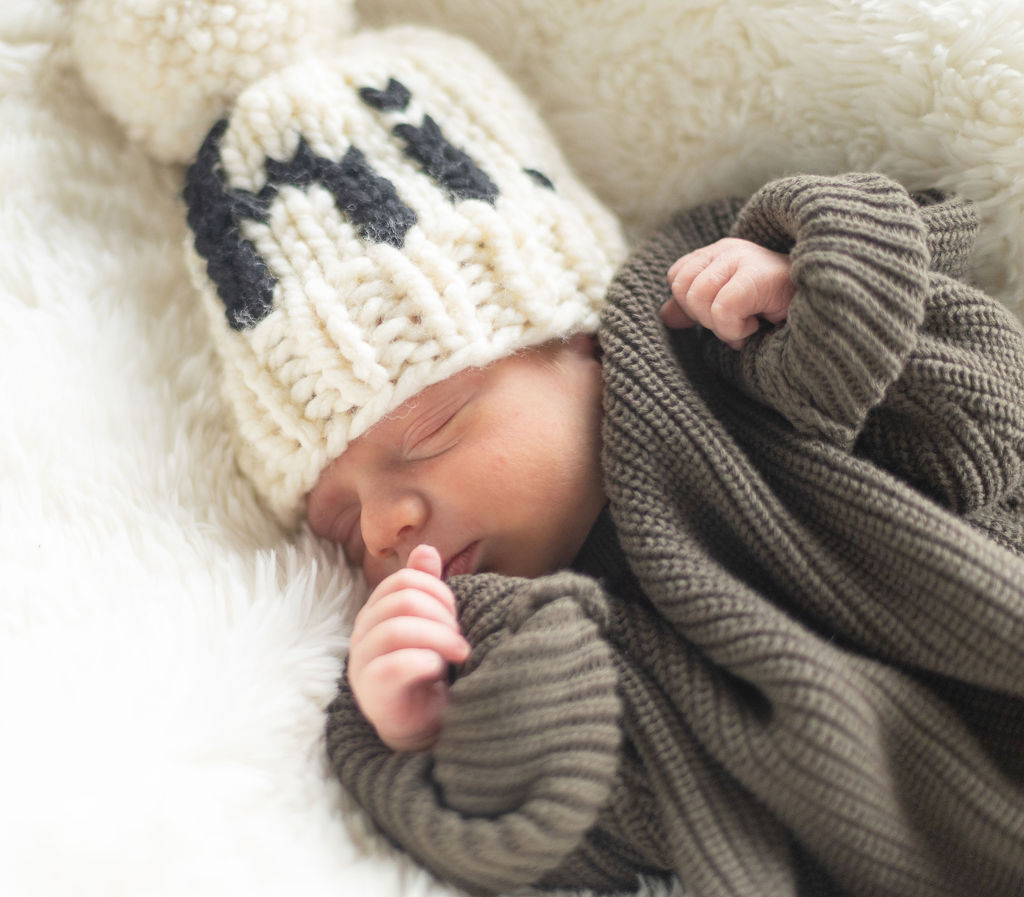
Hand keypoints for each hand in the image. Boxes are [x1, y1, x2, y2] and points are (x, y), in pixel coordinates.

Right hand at [347, 544, 469, 751]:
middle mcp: (364, 632)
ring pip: (398, 629)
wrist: (424, 723)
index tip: (456, 615)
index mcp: (377, 610)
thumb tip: (426, 549)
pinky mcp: (371, 692)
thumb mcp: (432, 622)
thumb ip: (426, 587)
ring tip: (459, 653)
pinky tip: (439, 670)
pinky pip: (394, 665)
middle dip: (442, 616)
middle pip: (403, 600)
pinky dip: (425, 662)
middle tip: (459, 638)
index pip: (404, 580)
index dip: (438, 591)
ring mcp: (362, 662)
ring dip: (439, 637)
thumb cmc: (429, 669)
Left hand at [662, 237, 793, 348]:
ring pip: (698, 298)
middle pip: (682, 287)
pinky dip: (735, 330)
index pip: (677, 275)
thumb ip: (697, 308)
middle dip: (704, 317)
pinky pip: (722, 309)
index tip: (723, 316)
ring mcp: (745, 257)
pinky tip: (758, 326)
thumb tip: (665, 316)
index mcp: (720, 252)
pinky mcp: (760, 274)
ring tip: (750, 323)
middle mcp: (730, 248)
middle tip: (737, 322)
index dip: (691, 305)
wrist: (829, 314)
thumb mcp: (731, 309)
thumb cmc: (781, 313)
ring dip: (722, 325)